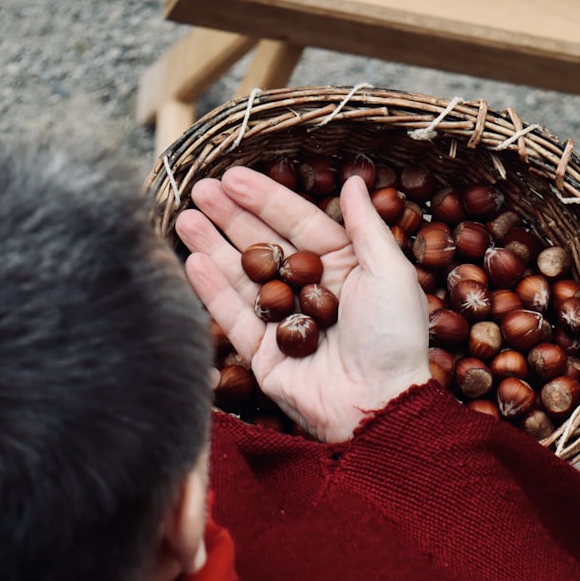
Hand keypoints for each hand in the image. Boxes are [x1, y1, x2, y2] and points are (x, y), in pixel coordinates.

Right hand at [175, 167, 430, 442]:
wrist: (380, 404)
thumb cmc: (394, 339)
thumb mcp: (390, 273)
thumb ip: (366, 226)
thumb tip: (353, 179)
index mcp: (343, 267)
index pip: (298, 223)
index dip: (266, 198)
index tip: (234, 176)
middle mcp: (310, 290)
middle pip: (263, 244)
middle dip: (231, 217)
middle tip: (201, 190)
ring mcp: (283, 321)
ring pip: (242, 276)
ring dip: (213, 246)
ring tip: (185, 217)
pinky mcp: (262, 353)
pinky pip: (234, 316)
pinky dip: (212, 290)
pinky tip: (193, 260)